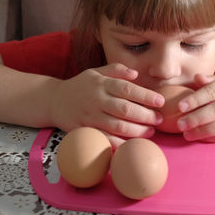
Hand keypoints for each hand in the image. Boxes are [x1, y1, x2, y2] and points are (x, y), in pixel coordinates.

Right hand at [48, 63, 163, 148]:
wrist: (53, 101)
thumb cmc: (80, 86)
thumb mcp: (96, 72)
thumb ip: (116, 70)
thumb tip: (135, 73)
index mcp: (101, 84)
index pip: (127, 89)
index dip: (146, 96)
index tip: (160, 101)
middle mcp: (96, 100)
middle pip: (125, 109)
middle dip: (146, 116)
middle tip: (159, 120)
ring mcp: (90, 117)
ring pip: (117, 126)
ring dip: (137, 131)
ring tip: (151, 132)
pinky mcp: (85, 130)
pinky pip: (105, 139)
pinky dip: (120, 143)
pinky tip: (132, 144)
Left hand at [177, 70, 214, 141]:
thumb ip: (214, 79)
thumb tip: (195, 77)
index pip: (211, 91)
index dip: (195, 100)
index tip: (180, 106)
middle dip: (196, 119)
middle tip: (180, 124)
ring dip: (203, 131)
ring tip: (187, 135)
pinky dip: (214, 137)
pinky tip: (202, 138)